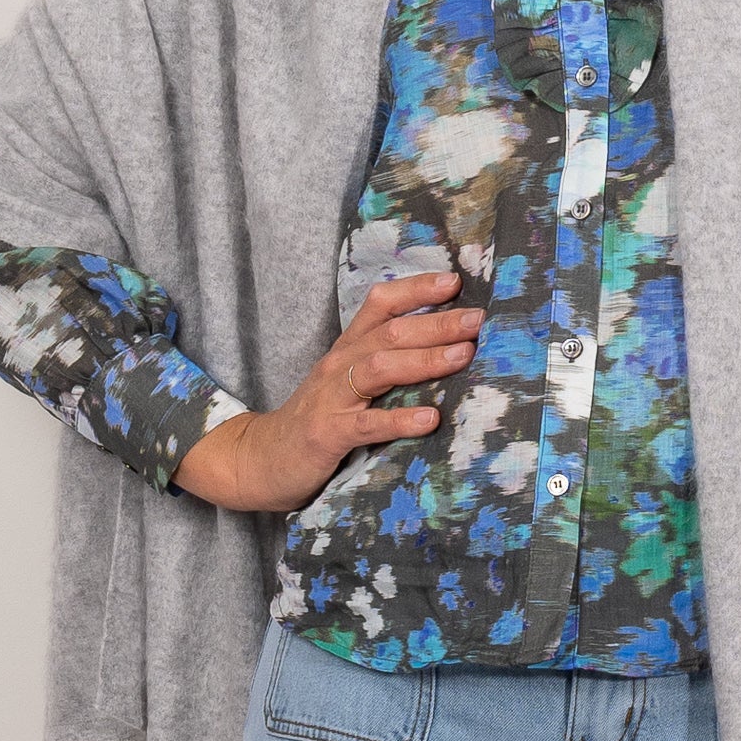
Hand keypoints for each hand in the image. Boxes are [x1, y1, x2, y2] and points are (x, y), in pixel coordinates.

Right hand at [173, 271, 480, 511]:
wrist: (261, 459)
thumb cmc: (319, 419)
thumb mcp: (349, 383)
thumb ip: (387, 363)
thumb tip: (447, 349)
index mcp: (348, 348)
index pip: (380, 304)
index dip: (416, 289)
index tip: (455, 281)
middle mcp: (339, 364)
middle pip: (391, 332)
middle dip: (437, 323)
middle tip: (479, 320)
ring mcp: (331, 398)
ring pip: (379, 368)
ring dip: (424, 359)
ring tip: (463, 356)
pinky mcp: (327, 434)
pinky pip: (366, 424)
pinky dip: (399, 420)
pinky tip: (431, 420)